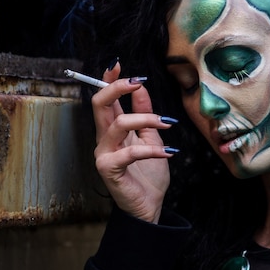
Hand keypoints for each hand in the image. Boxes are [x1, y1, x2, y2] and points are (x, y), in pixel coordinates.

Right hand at [91, 62, 175, 222]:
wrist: (149, 205)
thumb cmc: (148, 173)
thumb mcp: (151, 137)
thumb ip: (145, 113)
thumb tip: (142, 87)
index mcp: (113, 129)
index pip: (105, 99)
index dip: (108, 80)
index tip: (118, 64)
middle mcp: (104, 139)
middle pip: (100, 104)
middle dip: (118, 88)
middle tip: (138, 82)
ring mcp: (104, 154)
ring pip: (118, 124)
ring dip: (147, 119)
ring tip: (168, 124)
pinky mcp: (110, 170)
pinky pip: (129, 153)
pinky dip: (152, 150)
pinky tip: (169, 152)